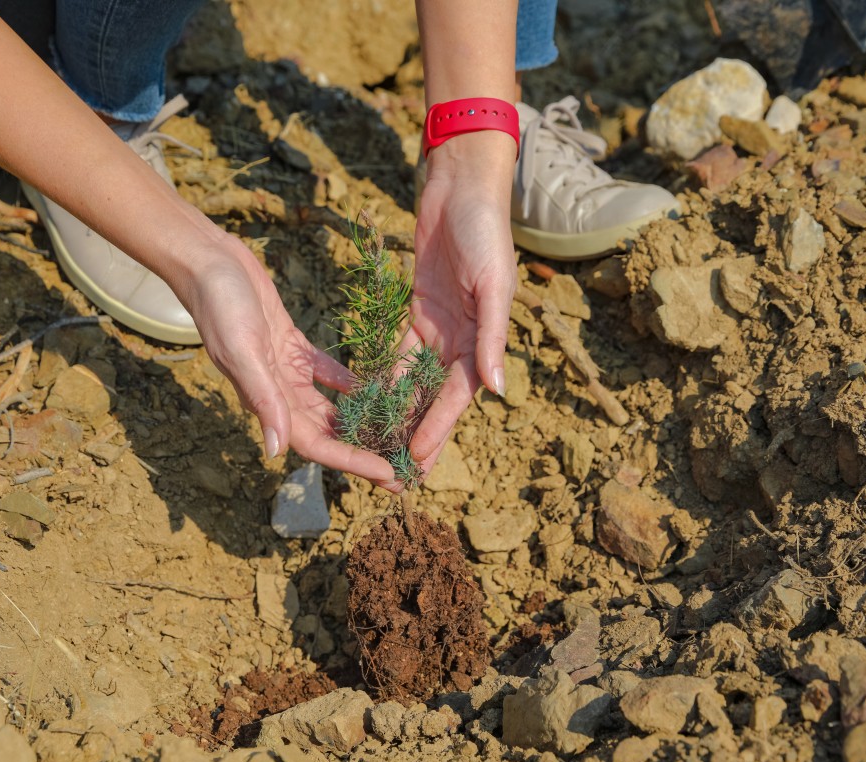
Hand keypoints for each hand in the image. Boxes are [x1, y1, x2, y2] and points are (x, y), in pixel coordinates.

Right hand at [173, 233, 396, 486]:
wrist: (207, 262)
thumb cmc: (220, 305)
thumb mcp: (243, 350)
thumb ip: (262, 397)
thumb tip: (276, 450)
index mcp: (268, 399)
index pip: (315, 444)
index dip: (350, 460)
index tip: (387, 474)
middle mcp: (278, 392)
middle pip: (327, 433)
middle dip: (362, 451)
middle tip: (403, 468)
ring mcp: (285, 370)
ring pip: (328, 408)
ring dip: (359, 423)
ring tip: (395, 434)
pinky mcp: (292, 346)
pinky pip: (326, 374)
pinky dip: (349, 384)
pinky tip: (377, 387)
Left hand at [406, 131, 517, 475]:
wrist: (461, 187)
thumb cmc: (485, 231)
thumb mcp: (493, 284)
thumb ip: (492, 338)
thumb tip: (496, 391)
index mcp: (484, 337)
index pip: (457, 395)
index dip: (437, 427)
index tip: (416, 458)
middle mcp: (462, 338)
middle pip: (436, 396)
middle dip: (420, 431)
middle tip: (398, 470)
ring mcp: (438, 326)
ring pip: (416, 379)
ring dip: (401, 411)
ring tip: (380, 444)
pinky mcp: (417, 309)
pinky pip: (399, 351)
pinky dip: (386, 375)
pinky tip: (368, 399)